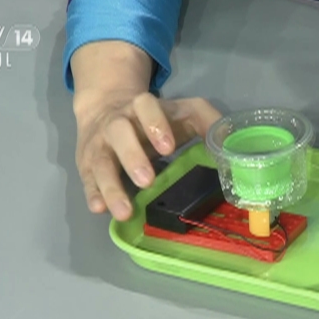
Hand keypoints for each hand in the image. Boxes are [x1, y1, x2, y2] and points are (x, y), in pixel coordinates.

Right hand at [74, 91, 220, 220]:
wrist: (103, 107)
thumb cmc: (152, 117)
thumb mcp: (181, 111)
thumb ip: (206, 121)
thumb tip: (231, 141)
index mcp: (140, 107)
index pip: (145, 107)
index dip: (156, 124)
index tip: (168, 147)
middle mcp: (116, 123)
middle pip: (119, 134)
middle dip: (132, 157)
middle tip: (147, 181)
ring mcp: (99, 146)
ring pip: (100, 163)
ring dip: (111, 187)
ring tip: (124, 211)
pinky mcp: (87, 166)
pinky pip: (87, 181)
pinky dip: (92, 194)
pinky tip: (99, 209)